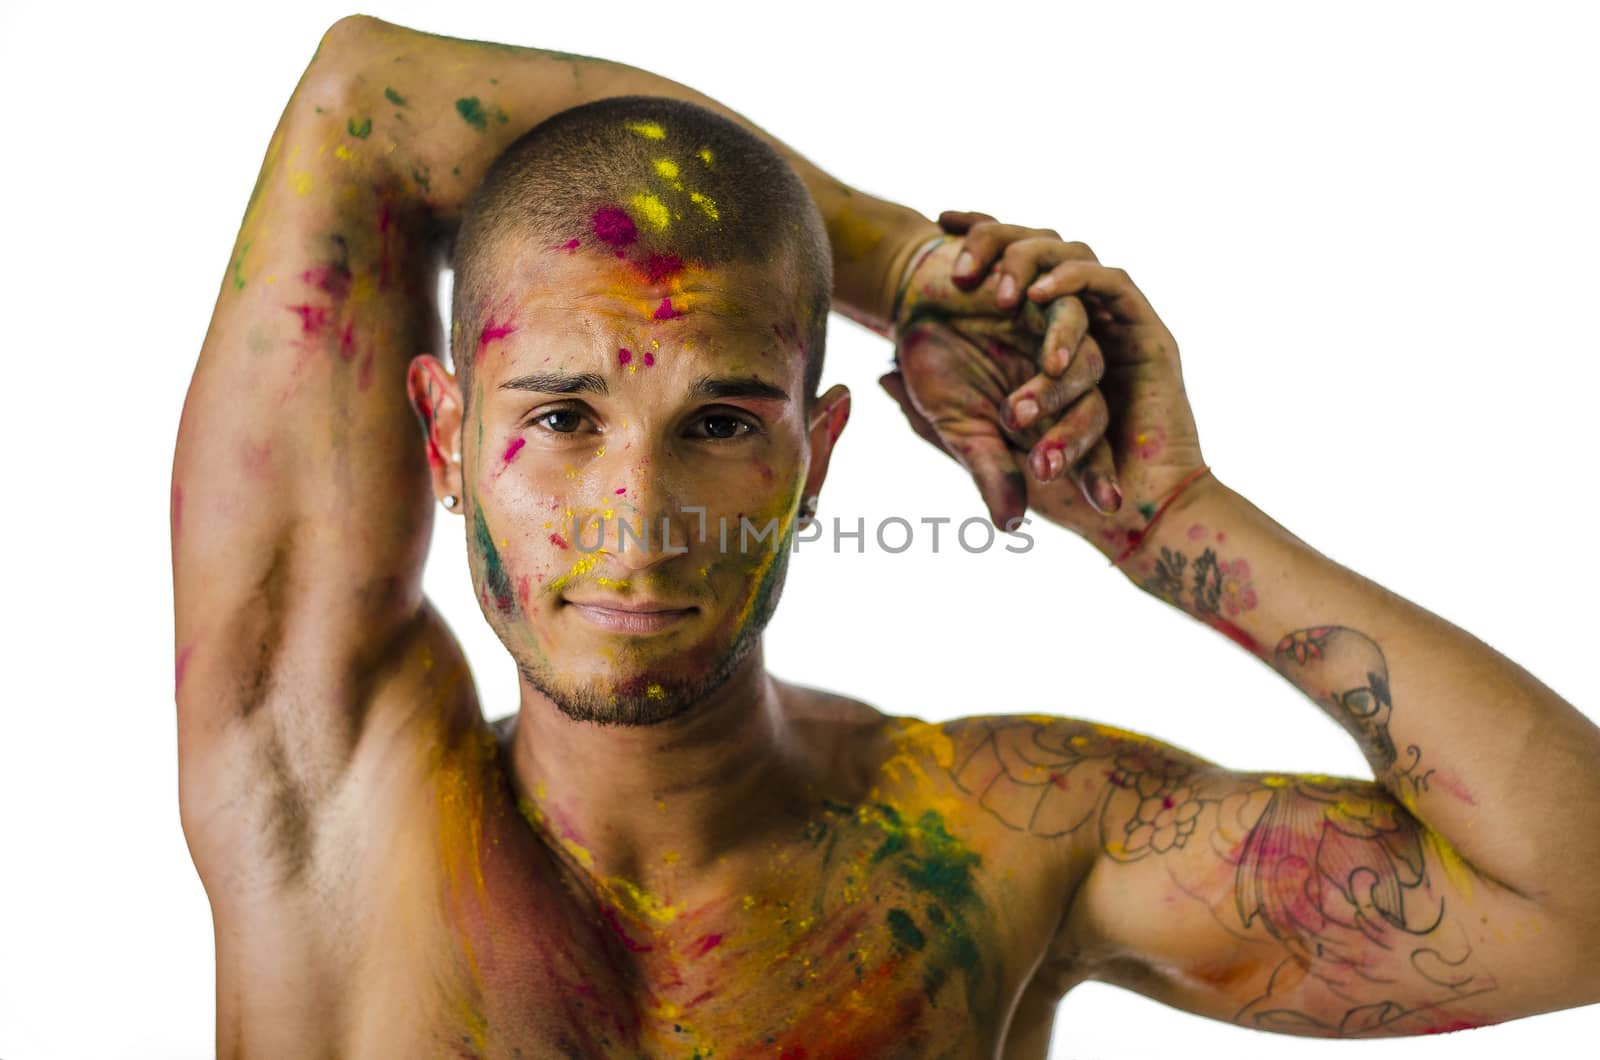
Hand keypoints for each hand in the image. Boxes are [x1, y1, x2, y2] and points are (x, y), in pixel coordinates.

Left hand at [882, 213, 1206, 557]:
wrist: (1134, 519)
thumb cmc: (1064, 491)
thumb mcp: (980, 441)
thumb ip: (934, 411)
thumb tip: (884, 375)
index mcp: (1045, 335)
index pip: (1013, 266)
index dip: (980, 238)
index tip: (938, 222)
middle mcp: (1082, 319)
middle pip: (1040, 249)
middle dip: (996, 242)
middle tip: (953, 269)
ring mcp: (1115, 324)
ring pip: (1073, 257)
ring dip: (1030, 263)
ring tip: (996, 291)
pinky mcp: (1147, 335)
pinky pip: (1110, 283)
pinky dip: (1073, 281)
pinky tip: (1038, 295)